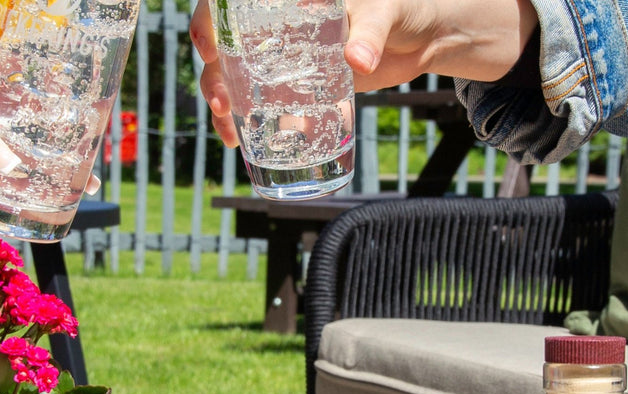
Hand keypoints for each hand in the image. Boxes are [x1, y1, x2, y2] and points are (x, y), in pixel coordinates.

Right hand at [190, 0, 536, 147]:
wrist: (421, 37)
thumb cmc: (402, 7)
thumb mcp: (385, 10)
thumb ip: (371, 30)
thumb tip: (357, 58)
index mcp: (287, 0)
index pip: (231, 4)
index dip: (208, 21)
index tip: (206, 45)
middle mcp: (277, 27)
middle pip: (225, 47)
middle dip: (213, 75)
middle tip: (222, 102)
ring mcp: (286, 60)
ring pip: (238, 80)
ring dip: (225, 106)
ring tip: (228, 134)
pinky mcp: (302, 88)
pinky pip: (268, 107)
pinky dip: (255, 127)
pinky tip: (245, 145)